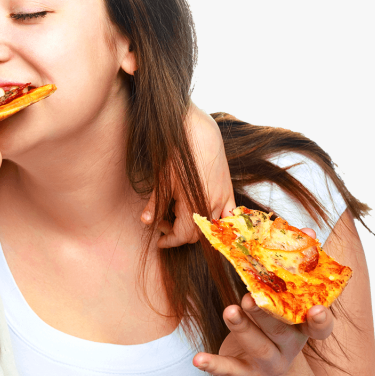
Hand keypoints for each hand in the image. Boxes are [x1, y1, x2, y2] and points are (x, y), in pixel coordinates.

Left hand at [141, 102, 235, 247]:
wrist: (200, 134)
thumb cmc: (178, 155)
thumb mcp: (162, 180)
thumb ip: (155, 204)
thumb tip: (145, 221)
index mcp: (192, 204)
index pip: (182, 236)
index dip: (169, 240)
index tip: (159, 240)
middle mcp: (210, 205)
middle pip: (195, 235)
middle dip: (178, 233)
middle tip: (163, 223)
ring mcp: (222, 199)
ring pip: (209, 227)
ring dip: (194, 228)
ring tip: (178, 217)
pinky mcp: (229, 192)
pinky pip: (227, 217)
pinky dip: (215, 221)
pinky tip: (201, 214)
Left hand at [192, 230, 334, 375]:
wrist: (263, 369)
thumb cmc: (273, 324)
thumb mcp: (284, 302)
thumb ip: (290, 269)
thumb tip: (305, 229)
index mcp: (302, 327)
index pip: (320, 327)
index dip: (321, 320)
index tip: (317, 310)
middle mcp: (290, 347)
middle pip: (282, 332)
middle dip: (267, 315)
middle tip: (250, 298)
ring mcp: (270, 363)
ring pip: (258, 347)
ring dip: (242, 329)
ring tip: (229, 310)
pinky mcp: (247, 375)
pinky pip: (230, 369)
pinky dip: (214, 364)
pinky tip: (198, 359)